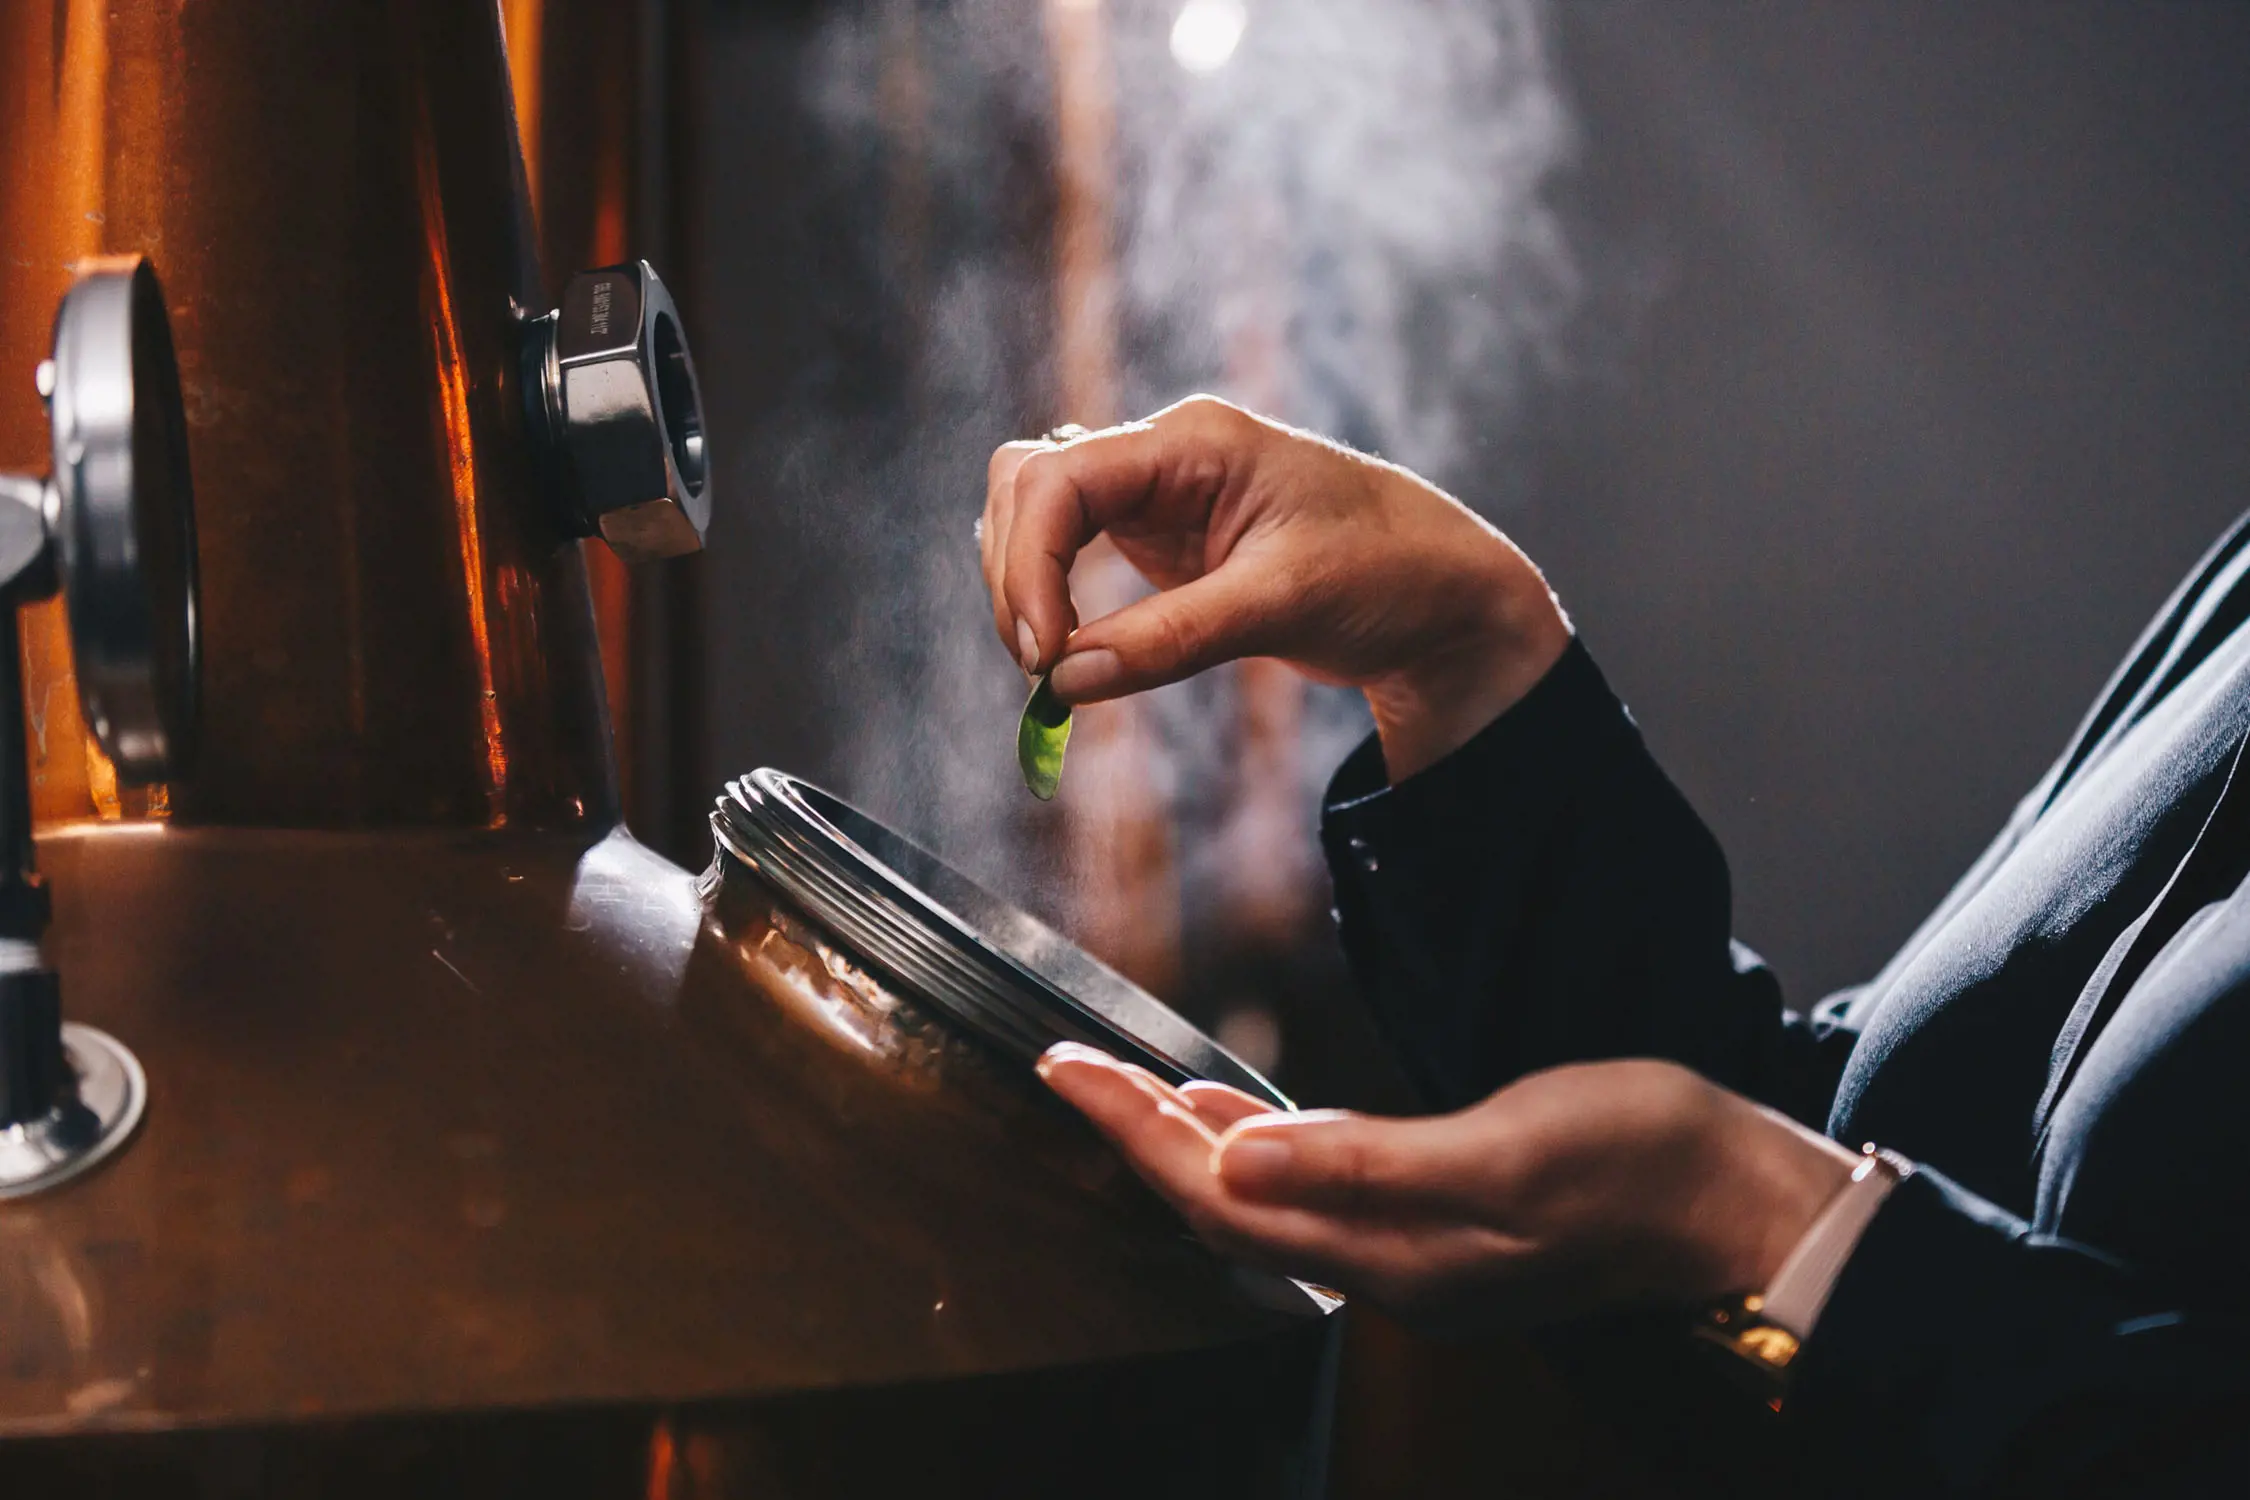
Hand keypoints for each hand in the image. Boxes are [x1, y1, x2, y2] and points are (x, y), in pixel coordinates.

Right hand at [982, 396, 1572, 779]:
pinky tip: (1067, 649)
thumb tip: (1064, 683)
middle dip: (1016, 575)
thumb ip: (1168, 640)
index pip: (1061, 478)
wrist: (1440, 595)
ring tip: (1052, 666)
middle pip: (1028, 484)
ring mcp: (1155, 491)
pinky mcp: (1158, 534)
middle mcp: (1164, 453)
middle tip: (1043, 669)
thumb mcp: (1280, 606)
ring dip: (1024, 583)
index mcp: (1195, 441)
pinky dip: (1050, 593)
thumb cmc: (1384, 575)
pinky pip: (1068, 546)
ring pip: (1036, 510)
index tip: (1042, 655)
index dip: (1029, 564)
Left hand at [1036, 1043, 1856, 1332]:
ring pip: (1260, 1197)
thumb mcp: (1504, 1153)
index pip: (1216, 1195)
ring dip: (1185, 1144)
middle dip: (1133, 1135)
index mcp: (1387, 1253)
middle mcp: (1382, 1265)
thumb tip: (1238, 1162)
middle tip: (1065, 1067)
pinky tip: (1236, 1119)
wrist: (1738, 1205)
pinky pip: (1310, 1189)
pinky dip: (1256, 1147)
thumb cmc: (1639, 1166)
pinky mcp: (1438, 1222)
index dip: (1131, 1133)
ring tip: (1122, 1090)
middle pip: (1220, 1202)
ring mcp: (1410, 1249)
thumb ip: (1365, 1164)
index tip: (1063, 1072)